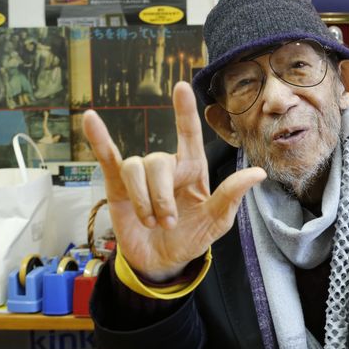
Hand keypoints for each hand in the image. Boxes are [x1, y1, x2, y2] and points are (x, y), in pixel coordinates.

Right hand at [83, 81, 264, 281]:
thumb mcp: (216, 222)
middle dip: (161, 197)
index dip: (185, 111)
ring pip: (135, 169)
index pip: (189, 134)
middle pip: (158, 163)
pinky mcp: (117, 186)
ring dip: (143, 200)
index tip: (181, 86)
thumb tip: (258, 173)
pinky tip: (90, 120)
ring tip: (151, 222)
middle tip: (167, 223)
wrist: (161, 263)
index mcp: (192, 170)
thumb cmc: (191, 237)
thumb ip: (232, 196)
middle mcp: (166, 167)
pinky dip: (99, 139)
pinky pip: (108, 157)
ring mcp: (140, 176)